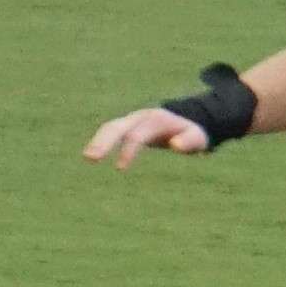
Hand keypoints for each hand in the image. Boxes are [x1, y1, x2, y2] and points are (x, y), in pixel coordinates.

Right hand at [83, 106, 209, 169]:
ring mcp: (132, 121)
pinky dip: (100, 141)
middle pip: (117, 127)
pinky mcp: (128, 126)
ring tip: (88, 157)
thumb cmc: (193, 133)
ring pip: (110, 128)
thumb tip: (175, 145)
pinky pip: (111, 132)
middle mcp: (140, 118)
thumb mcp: (198, 137)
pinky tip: (92, 155)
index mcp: (155, 120)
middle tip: (90, 157)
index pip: (137, 135)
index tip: (121, 168)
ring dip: (98, 141)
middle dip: (103, 141)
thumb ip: (189, 141)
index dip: (128, 150)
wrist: (187, 119)